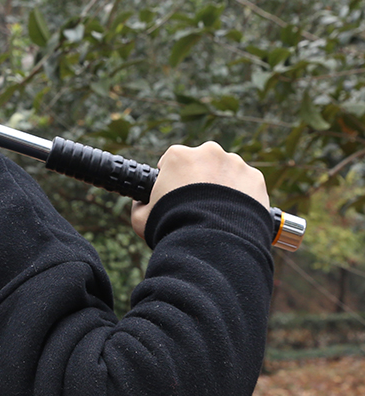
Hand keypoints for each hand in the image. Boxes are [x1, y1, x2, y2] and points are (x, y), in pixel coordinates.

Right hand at [130, 141, 269, 239]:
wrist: (213, 243)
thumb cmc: (173, 227)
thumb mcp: (141, 217)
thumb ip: (140, 204)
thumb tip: (142, 203)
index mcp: (178, 155)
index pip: (172, 161)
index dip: (171, 180)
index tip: (174, 196)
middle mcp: (208, 152)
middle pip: (202, 163)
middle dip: (200, 180)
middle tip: (197, 206)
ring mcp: (235, 164)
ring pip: (226, 172)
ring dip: (222, 187)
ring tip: (218, 213)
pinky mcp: (255, 179)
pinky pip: (246, 185)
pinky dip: (243, 197)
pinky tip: (234, 215)